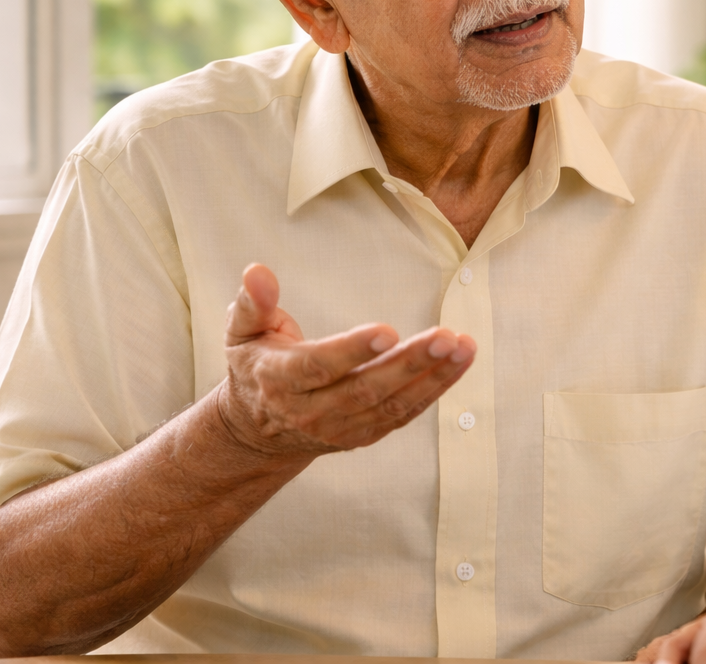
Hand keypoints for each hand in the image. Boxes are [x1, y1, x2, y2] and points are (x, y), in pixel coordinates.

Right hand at [212, 263, 475, 459]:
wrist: (258, 430)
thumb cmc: (256, 364)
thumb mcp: (241, 331)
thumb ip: (253, 302)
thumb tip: (258, 271)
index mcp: (279, 379)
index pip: (319, 367)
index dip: (353, 350)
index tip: (388, 331)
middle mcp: (310, 411)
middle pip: (365, 389)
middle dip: (409, 363)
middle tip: (446, 337)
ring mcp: (340, 428)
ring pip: (392, 405)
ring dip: (433, 377)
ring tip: (464, 346)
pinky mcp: (364, 435)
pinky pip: (405, 414)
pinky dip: (436, 389)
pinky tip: (461, 361)